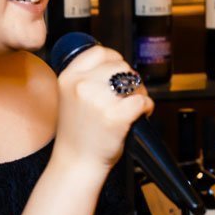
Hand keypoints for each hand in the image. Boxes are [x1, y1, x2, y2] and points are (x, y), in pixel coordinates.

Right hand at [55, 46, 153, 173]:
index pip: (100, 52)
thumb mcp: (70, 97)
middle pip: (120, 66)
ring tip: (133, 106)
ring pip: (133, 81)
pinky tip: (139, 116)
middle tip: (128, 96)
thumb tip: (117, 65)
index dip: (114, 60)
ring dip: (140, 93)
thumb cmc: (78, 132)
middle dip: (130, 79)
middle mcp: (81, 86)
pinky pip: (142, 101)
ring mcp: (98, 101)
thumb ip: (87, 78)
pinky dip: (147, 108)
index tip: (118, 74)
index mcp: (68, 77)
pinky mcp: (115, 117)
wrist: (76, 163)